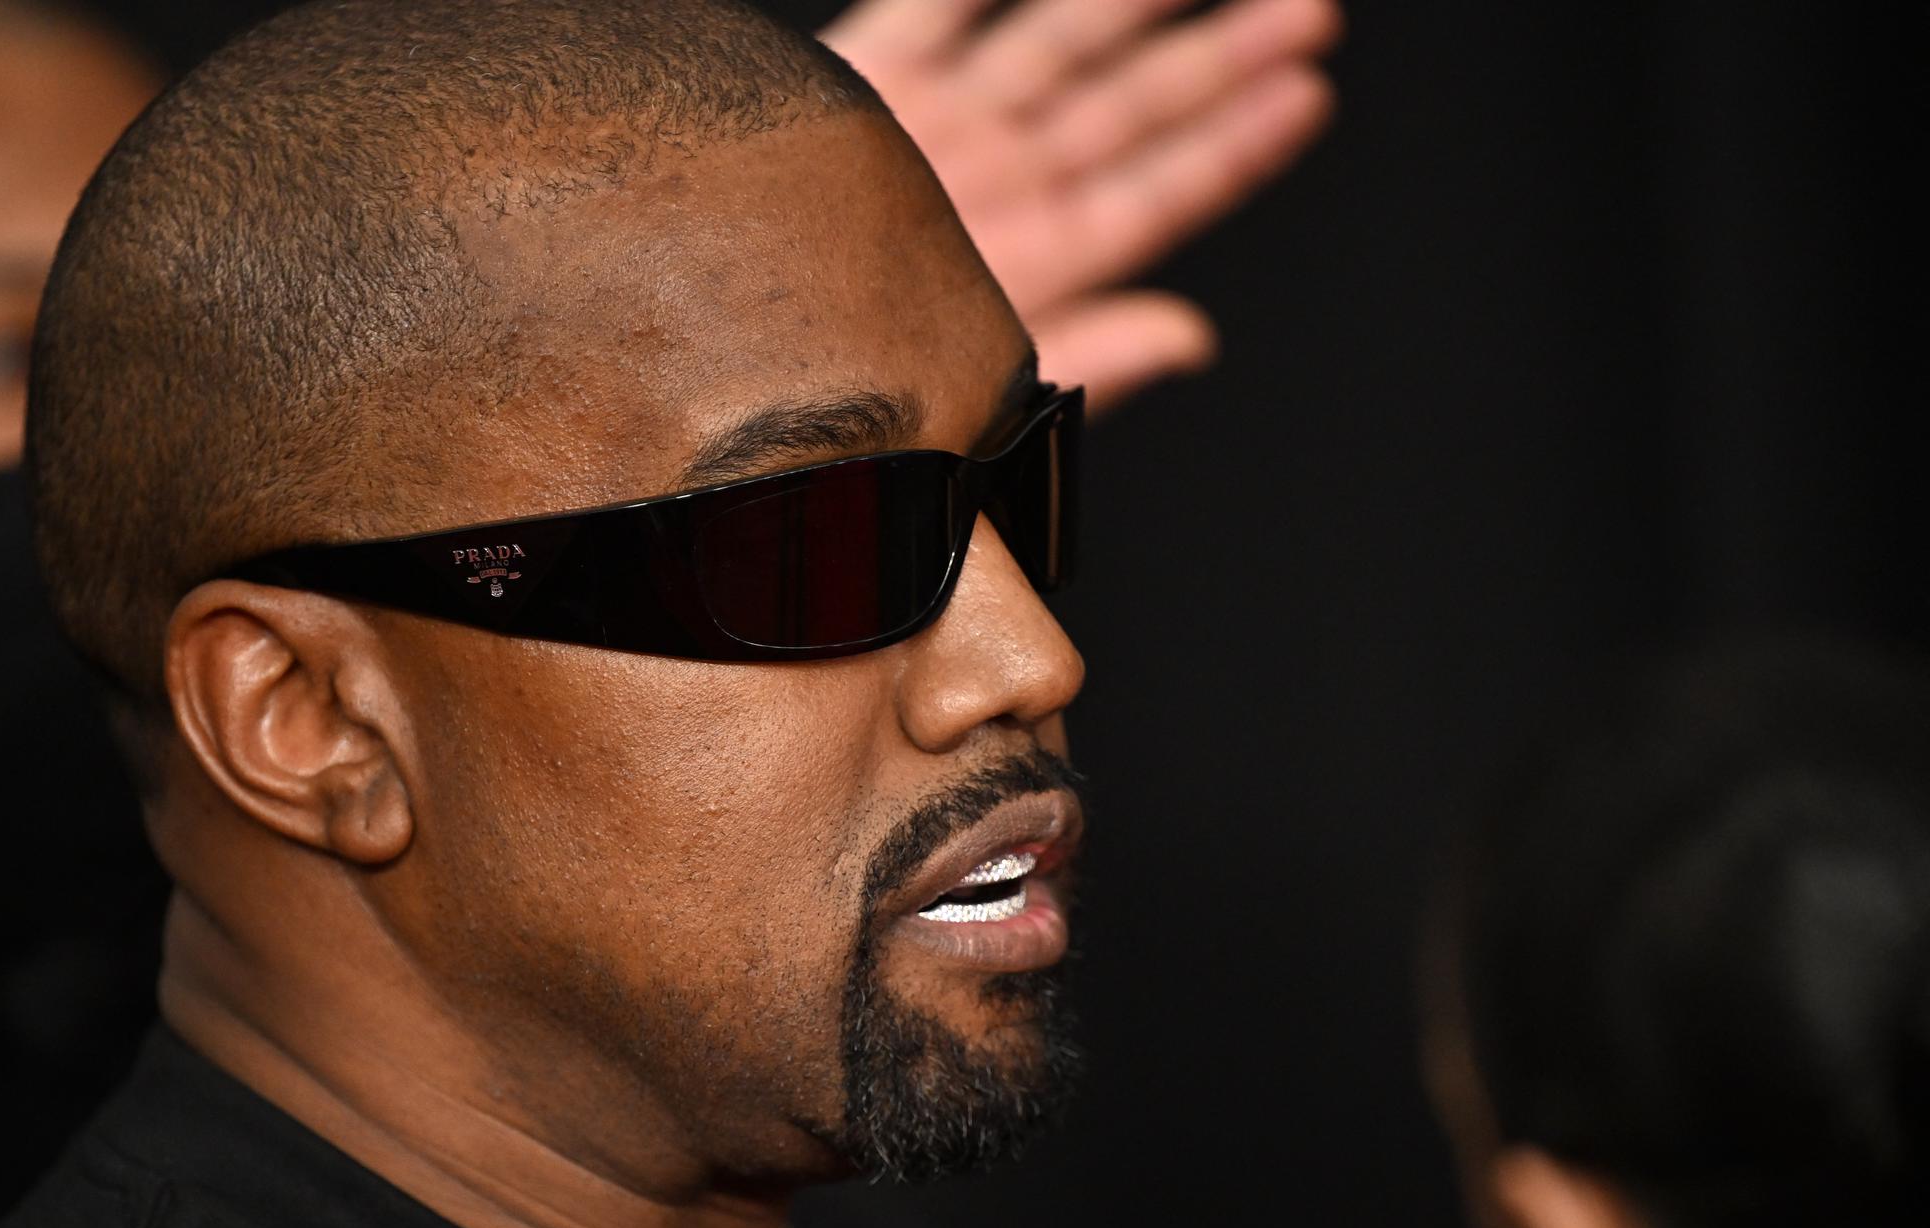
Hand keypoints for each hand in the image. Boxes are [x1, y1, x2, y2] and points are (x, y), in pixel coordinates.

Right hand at [823, 0, 1340, 412]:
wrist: (702, 346)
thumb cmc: (820, 404)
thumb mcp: (973, 402)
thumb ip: (1089, 361)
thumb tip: (1195, 335)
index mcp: (1026, 265)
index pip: (1152, 195)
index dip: (1231, 145)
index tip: (1306, 95)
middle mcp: (992, 187)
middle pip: (1124, 109)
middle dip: (1215, 58)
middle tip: (1306, 14)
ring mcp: (935, 130)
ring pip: (1052, 43)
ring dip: (1132, 3)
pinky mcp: (866, 87)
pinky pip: (937, 9)